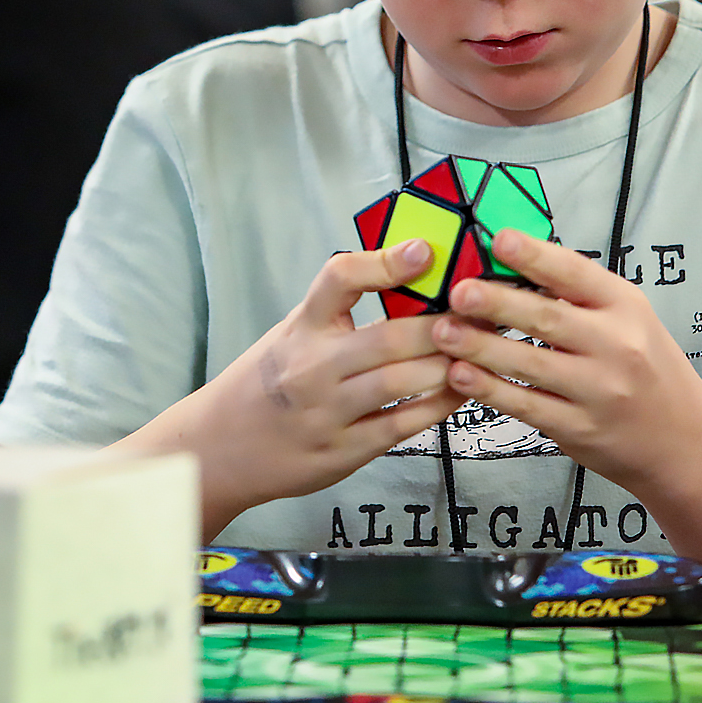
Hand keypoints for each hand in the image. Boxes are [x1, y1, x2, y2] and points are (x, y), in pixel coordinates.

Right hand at [121, 239, 465, 535]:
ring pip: (401, 382)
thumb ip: (340, 313)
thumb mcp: (292, 335)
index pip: (339, 280)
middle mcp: (311, 367)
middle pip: (388, 336)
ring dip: (448, 364)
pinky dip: (438, 405)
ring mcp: (326, 412)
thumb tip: (412, 276)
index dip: (383, 263)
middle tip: (483, 310)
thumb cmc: (268, 383)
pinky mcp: (342, 451)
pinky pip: (402, 425)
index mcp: (300, 327)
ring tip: (481, 348)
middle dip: (444, 322)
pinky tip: (462, 388)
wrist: (218, 449)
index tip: (424, 251)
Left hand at [433, 229, 701, 496]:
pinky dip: (490, 389)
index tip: (498, 239)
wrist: (683, 441)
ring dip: (481, 346)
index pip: (576, 273)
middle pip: (548, 318)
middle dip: (498, 302)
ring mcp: (598, 390)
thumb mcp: (628, 319)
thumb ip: (578, 296)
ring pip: (530, 364)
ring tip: (443, 331)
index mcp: (625, 306)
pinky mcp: (579, 428)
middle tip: (458, 291)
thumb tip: (510, 264)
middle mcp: (615, 344)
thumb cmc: (646, 368)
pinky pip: (526, 404)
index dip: (536, 256)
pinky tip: (460, 375)